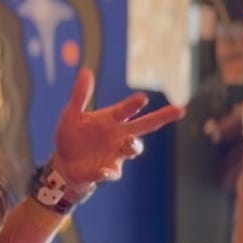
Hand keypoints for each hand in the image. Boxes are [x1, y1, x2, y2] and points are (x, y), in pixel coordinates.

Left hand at [51, 68, 183, 188]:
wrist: (63, 163)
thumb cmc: (71, 136)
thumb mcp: (71, 114)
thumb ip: (80, 95)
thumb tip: (86, 71)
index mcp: (111, 119)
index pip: (126, 109)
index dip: (134, 104)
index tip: (142, 98)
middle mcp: (119, 135)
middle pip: (145, 125)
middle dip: (162, 117)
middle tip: (179, 109)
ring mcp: (115, 154)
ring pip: (132, 149)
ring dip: (133, 145)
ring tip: (130, 142)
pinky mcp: (106, 171)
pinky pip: (111, 172)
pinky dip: (108, 171)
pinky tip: (103, 171)